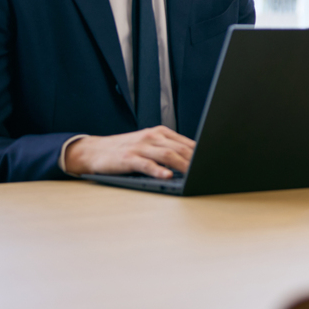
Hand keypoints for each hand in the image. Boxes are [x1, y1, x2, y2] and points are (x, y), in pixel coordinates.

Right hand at [64, 126, 195, 178]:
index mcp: (160, 133)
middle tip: (208, 169)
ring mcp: (140, 147)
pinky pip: (147, 164)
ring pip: (167, 155)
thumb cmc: (125, 149)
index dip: (200, 152)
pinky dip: (158, 170)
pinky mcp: (129, 158)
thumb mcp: (148, 145)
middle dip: (195, 160)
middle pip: (180, 148)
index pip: (186, 142)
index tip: (213, 161)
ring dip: (183, 165)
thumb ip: (167, 149)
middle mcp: (152, 137)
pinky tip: (167, 176)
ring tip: (194, 173)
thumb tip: (191, 160)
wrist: (95, 150)